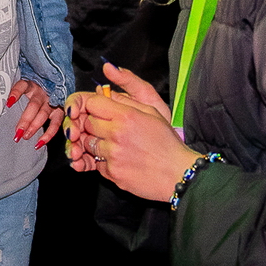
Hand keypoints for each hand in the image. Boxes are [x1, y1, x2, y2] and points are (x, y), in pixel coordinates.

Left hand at [6, 79, 64, 146]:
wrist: (55, 83)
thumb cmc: (34, 90)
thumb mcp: (25, 88)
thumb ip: (15, 95)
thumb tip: (3, 107)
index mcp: (31, 85)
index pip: (22, 86)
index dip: (16, 93)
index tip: (8, 103)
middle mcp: (42, 92)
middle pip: (34, 105)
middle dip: (25, 120)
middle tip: (17, 131)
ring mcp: (52, 101)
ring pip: (43, 114)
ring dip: (34, 127)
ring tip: (25, 136)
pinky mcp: (60, 110)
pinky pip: (55, 124)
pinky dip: (48, 135)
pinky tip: (39, 143)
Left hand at [64, 63, 197, 201]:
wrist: (178, 174)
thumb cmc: (167, 143)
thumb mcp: (152, 112)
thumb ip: (125, 100)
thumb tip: (105, 91)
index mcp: (126, 116)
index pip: (92, 103)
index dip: (95, 106)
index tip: (101, 110)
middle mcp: (116, 134)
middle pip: (87, 123)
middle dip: (94, 124)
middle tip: (109, 129)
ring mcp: (112, 155)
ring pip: (88, 143)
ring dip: (98, 143)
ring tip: (117, 145)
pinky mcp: (111, 173)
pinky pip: (96, 162)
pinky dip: (104, 161)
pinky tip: (120, 159)